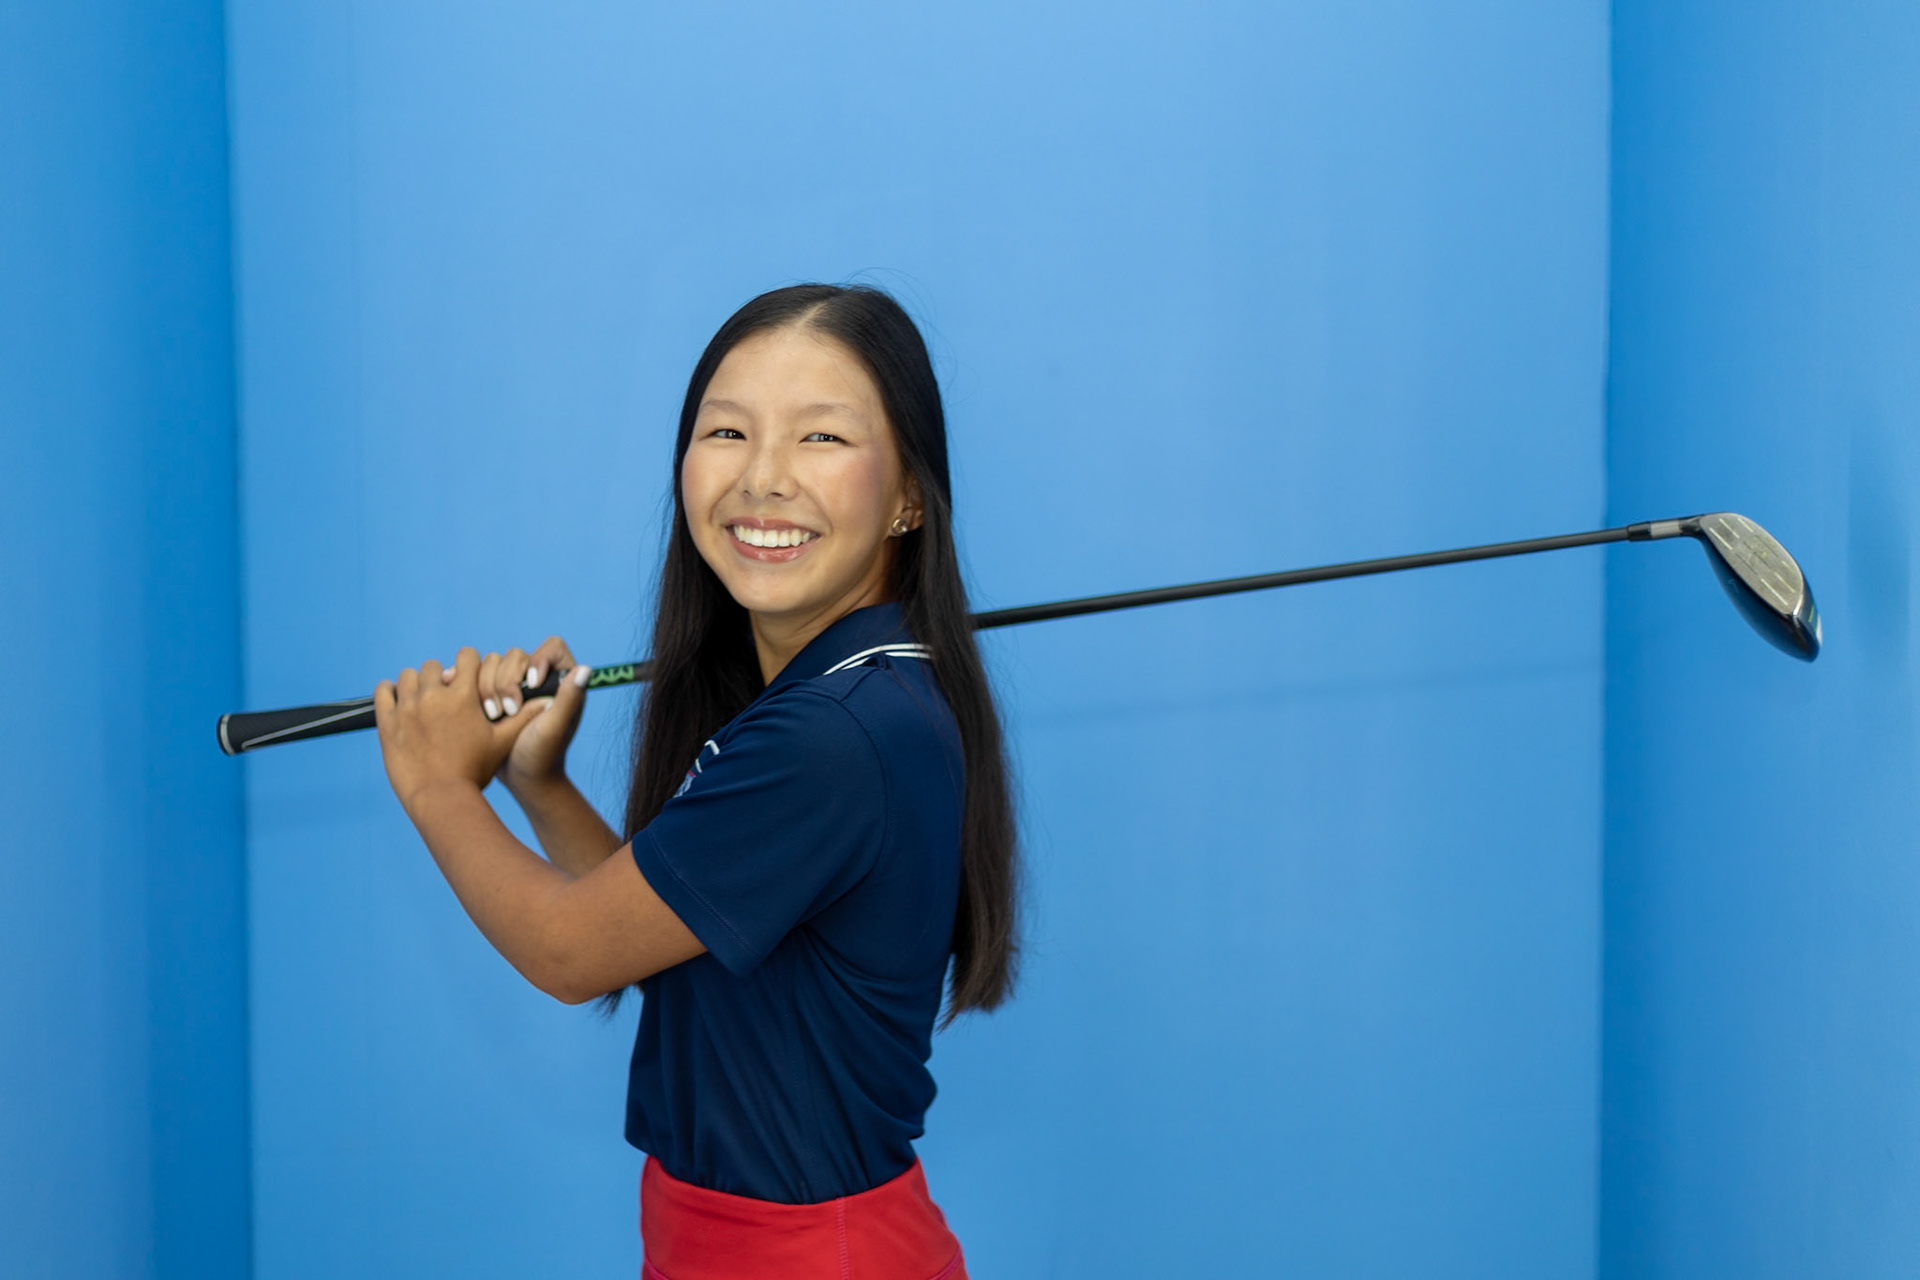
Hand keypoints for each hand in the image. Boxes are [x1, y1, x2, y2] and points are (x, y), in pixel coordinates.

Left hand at [373, 648, 518, 811]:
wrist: (441, 798)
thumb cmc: (476, 772)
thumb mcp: (503, 743)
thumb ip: (524, 717)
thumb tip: (547, 700)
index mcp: (464, 695)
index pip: (467, 656)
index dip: (469, 666)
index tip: (467, 681)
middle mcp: (434, 695)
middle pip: (434, 666)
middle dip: (440, 678)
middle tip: (444, 698)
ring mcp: (408, 706)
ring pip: (408, 676)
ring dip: (416, 685)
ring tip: (422, 703)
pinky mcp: (387, 721)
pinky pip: (383, 691)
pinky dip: (390, 692)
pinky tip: (399, 703)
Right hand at [472, 636, 591, 796]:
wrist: (518, 779)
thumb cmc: (542, 757)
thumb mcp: (554, 728)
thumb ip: (568, 699)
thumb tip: (585, 670)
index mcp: (561, 681)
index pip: (552, 647)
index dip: (538, 659)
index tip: (531, 684)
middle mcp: (538, 678)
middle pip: (515, 655)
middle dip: (506, 682)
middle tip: (509, 712)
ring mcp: (513, 685)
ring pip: (491, 664)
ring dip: (486, 688)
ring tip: (492, 717)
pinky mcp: (491, 694)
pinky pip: (473, 676)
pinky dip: (467, 685)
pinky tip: (466, 702)